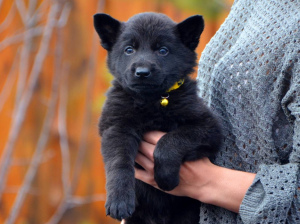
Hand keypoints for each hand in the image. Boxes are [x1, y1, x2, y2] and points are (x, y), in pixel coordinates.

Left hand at [135, 131, 255, 212]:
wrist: (203, 182)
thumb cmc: (197, 160)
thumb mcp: (188, 142)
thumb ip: (173, 135)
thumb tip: (163, 122)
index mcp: (166, 144)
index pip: (147, 133)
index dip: (144, 129)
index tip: (140, 125)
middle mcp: (156, 156)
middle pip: (139, 143)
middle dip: (136, 138)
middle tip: (132, 133)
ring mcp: (152, 170)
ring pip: (135, 156)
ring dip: (132, 150)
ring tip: (129, 145)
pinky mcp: (152, 181)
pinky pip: (135, 172)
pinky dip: (130, 166)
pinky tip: (129, 160)